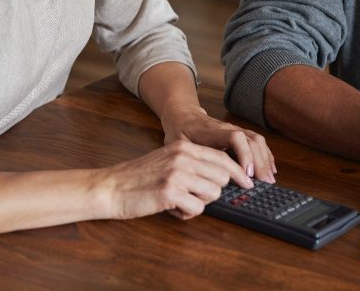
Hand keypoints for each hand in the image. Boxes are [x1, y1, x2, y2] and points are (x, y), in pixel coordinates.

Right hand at [93, 139, 249, 219]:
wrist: (110, 188)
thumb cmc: (138, 178)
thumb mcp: (166, 160)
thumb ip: (191, 163)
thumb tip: (221, 176)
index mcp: (183, 146)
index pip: (222, 158)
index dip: (239, 172)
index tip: (248, 183)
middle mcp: (182, 156)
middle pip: (223, 177)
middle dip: (213, 191)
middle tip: (193, 196)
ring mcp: (177, 174)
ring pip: (213, 194)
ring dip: (199, 203)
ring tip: (179, 201)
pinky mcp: (170, 192)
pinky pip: (197, 208)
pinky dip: (187, 213)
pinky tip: (171, 208)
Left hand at [160, 104, 275, 182]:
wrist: (184, 116)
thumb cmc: (180, 132)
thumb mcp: (178, 145)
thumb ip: (188, 158)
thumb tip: (198, 177)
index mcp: (212, 131)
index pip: (235, 137)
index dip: (244, 155)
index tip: (247, 173)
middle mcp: (228, 129)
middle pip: (251, 140)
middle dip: (260, 163)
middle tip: (263, 183)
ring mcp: (236, 130)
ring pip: (258, 140)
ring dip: (265, 160)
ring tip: (269, 179)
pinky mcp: (240, 134)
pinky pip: (258, 142)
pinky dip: (266, 155)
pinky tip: (270, 168)